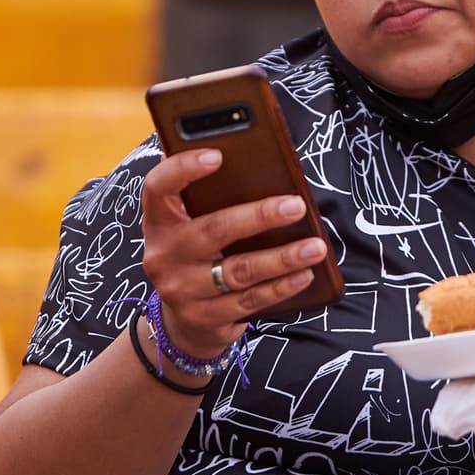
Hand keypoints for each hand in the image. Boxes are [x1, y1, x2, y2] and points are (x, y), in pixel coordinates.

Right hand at [140, 148, 328, 357]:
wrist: (184, 318)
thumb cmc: (199, 252)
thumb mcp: (193, 222)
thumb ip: (211, 195)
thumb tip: (256, 162)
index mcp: (160, 219)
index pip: (159, 186)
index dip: (183, 168)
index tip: (218, 156)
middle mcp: (164, 253)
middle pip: (214, 229)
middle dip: (260, 216)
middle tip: (297, 206)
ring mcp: (181, 289)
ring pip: (238, 271)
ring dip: (283, 258)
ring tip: (316, 247)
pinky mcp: (203, 317)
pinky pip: (249, 301)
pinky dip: (281, 287)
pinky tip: (304, 274)